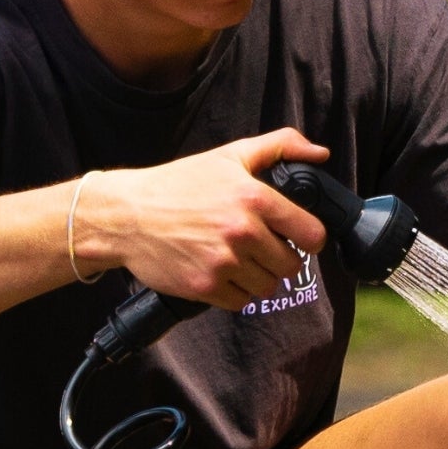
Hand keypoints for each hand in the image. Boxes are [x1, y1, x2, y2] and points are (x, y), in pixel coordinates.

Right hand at [76, 129, 333, 309]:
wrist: (126, 215)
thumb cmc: (178, 184)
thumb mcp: (229, 155)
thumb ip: (280, 146)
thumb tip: (320, 153)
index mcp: (254, 197)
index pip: (312, 233)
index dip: (309, 238)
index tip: (299, 238)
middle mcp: (242, 231)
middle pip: (290, 265)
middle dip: (279, 258)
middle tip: (258, 248)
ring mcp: (224, 262)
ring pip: (268, 286)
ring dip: (257, 277)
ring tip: (236, 259)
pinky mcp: (206, 286)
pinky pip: (242, 301)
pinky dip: (235, 292)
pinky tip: (219, 272)